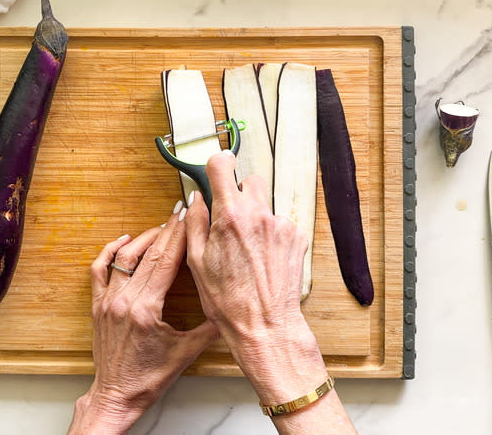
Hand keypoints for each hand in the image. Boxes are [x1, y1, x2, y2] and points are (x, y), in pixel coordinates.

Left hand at [68, 202, 217, 434]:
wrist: (117, 395)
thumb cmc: (149, 378)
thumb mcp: (186, 352)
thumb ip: (210, 328)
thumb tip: (231, 308)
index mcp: (146, 310)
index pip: (166, 263)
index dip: (179, 237)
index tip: (190, 218)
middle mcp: (124, 301)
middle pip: (148, 255)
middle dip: (167, 231)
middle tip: (181, 213)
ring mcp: (107, 301)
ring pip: (124, 258)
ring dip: (144, 238)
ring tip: (162, 226)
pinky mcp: (97, 305)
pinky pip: (99, 270)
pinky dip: (109, 251)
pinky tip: (123, 240)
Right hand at [184, 150, 326, 404]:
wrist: (265, 326)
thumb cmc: (227, 300)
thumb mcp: (197, 262)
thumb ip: (195, 223)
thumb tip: (195, 199)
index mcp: (229, 216)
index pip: (222, 166)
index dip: (217, 165)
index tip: (216, 169)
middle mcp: (258, 214)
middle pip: (249, 182)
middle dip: (239, 195)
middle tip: (230, 221)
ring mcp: (281, 225)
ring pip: (266, 205)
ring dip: (256, 217)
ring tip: (248, 249)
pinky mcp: (296, 238)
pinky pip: (281, 224)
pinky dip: (271, 234)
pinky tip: (264, 259)